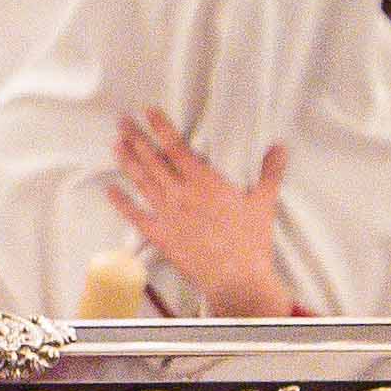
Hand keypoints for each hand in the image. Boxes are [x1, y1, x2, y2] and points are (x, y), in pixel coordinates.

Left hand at [101, 109, 290, 317]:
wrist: (236, 279)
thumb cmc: (251, 241)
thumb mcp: (264, 203)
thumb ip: (270, 172)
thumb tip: (280, 148)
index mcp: (204, 182)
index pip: (177, 147)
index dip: (160, 127)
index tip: (148, 112)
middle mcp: (181, 194)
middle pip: (152, 160)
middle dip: (136, 139)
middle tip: (122, 122)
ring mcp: (167, 215)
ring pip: (142, 182)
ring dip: (127, 162)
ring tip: (115, 145)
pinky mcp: (161, 236)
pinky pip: (135, 216)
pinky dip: (121, 203)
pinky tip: (110, 191)